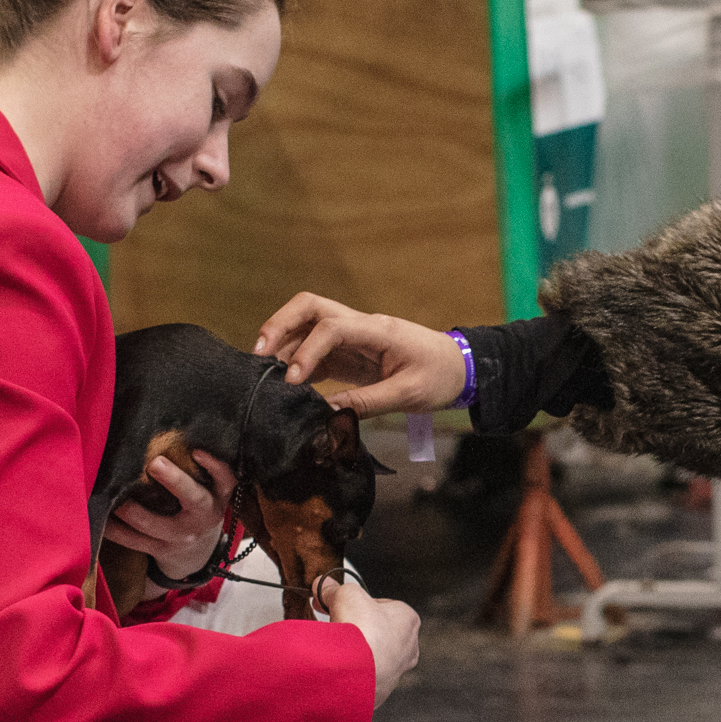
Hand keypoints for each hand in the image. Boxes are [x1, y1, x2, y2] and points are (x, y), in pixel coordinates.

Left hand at [102, 448, 232, 586]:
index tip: (198, 451)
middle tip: (155, 462)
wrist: (197, 550)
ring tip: (113, 493)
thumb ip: (199, 470)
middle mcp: (202, 518)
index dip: (214, 466)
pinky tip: (101, 516)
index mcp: (216, 498)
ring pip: (153, 524)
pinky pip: (133, 541)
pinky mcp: (160, 550)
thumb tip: (167, 435)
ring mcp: (181, 537)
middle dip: (175, 480)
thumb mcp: (209, 491)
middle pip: (193, 499)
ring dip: (130, 509)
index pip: (224, 480)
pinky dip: (114, 529)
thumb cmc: (198, 506)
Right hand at [256, 293, 465, 416]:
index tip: (293, 380)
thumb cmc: (440, 377)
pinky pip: (315, 350)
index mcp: (378, 330)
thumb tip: (327, 414)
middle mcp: (361, 326)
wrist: (462, 368)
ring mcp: (353, 338)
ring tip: (264, 374)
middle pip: (310, 307)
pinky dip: (296, 362)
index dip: (307, 351)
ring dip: (283, 344)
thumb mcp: (408, 395)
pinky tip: (285, 384)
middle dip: (279, 324)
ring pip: (307, 326)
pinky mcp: (350, 354)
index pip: (331, 327)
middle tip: (258, 354)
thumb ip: (366, 403)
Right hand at [324, 577, 420, 707]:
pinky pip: (364, 679)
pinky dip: (351, 673)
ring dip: (355, 653)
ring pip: (373, 658)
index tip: (344, 607)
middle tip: (339, 627)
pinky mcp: (380, 692)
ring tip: (336, 649)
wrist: (352, 670)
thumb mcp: (345, 595)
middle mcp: (408, 648)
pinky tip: (338, 668)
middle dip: (359, 630)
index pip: (385, 606)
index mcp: (409, 620)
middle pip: (380, 633)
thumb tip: (323, 586)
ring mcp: (396, 673)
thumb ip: (335, 590)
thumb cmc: (361, 631)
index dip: (361, 605)